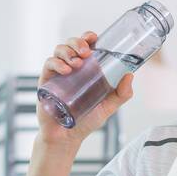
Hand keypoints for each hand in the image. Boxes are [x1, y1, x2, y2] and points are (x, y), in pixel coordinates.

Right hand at [36, 30, 133, 148]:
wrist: (67, 137)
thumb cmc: (87, 121)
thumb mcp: (108, 107)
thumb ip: (121, 94)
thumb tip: (130, 75)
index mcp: (87, 69)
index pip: (87, 46)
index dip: (88, 37)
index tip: (94, 38)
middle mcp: (72, 68)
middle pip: (72, 44)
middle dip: (78, 42)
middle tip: (86, 51)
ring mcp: (58, 73)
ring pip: (59, 50)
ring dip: (68, 51)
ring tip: (77, 64)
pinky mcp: (46, 81)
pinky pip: (49, 64)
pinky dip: (57, 63)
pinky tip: (66, 71)